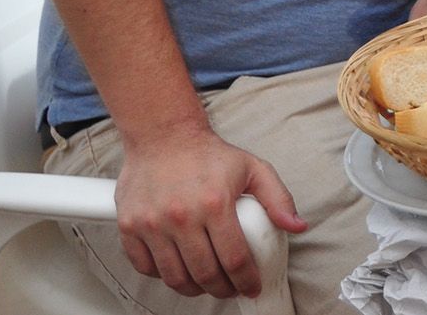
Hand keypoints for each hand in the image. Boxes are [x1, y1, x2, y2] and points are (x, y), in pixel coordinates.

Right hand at [114, 126, 304, 298]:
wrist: (163, 136)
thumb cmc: (207, 154)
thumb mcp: (254, 169)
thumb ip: (278, 199)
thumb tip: (297, 226)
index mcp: (215, 203)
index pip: (235, 258)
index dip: (246, 280)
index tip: (251, 287)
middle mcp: (181, 216)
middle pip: (205, 273)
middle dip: (222, 289)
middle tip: (229, 288)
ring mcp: (152, 223)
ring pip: (174, 276)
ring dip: (194, 288)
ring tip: (206, 284)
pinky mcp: (129, 226)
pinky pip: (144, 266)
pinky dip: (162, 276)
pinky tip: (178, 270)